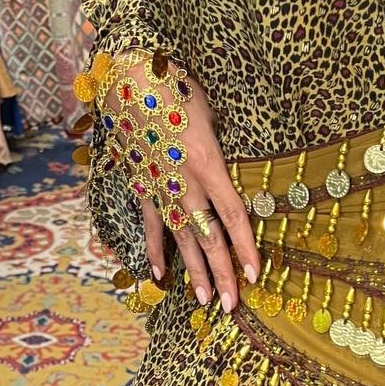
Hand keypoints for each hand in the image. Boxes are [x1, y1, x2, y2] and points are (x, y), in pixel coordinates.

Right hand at [124, 63, 260, 310]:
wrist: (129, 78)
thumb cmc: (177, 87)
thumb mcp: (212, 111)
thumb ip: (225, 143)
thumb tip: (237, 161)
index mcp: (208, 164)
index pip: (234, 217)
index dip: (245, 249)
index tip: (255, 276)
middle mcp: (185, 184)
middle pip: (208, 238)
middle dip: (222, 274)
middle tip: (231, 307)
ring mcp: (160, 189)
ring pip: (181, 239)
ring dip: (193, 272)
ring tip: (203, 300)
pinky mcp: (142, 187)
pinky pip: (151, 225)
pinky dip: (155, 250)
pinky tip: (160, 275)